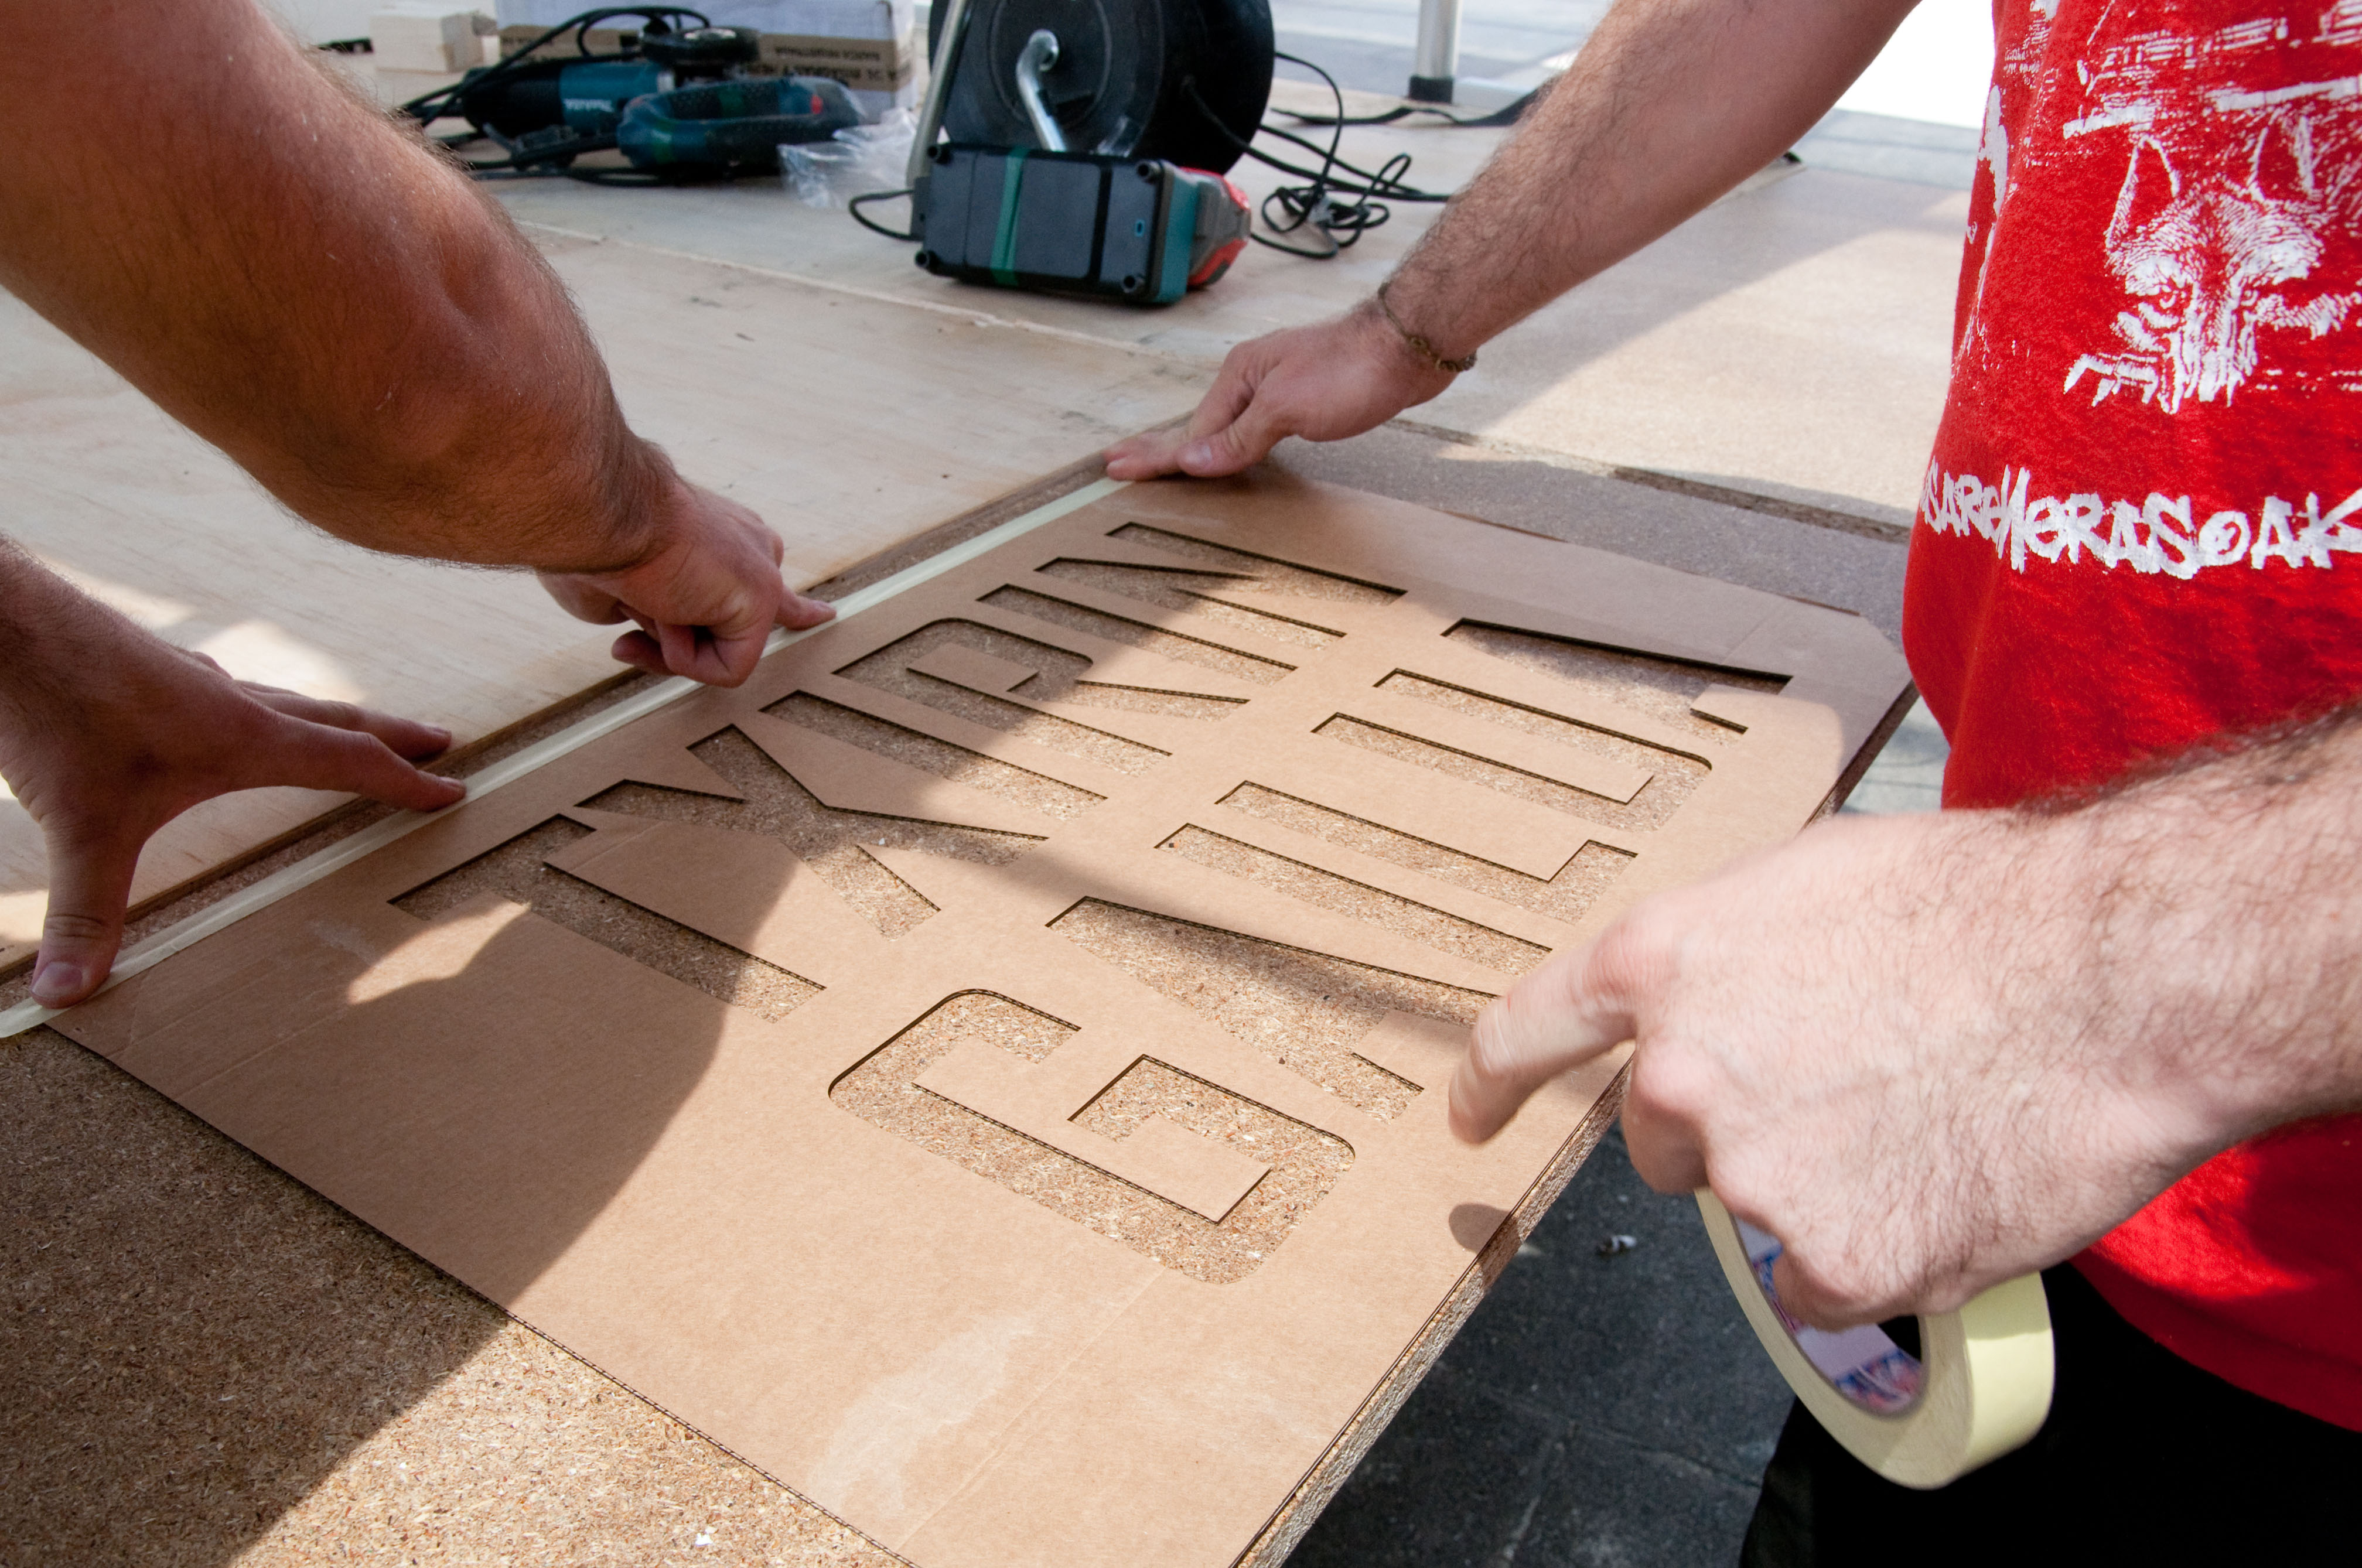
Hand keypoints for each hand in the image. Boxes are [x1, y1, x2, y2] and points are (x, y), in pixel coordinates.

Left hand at [0, 563, 466, 1008]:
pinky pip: (224, 688)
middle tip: (437, 740)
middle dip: (389, 735)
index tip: (451, 789)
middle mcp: (228, 699)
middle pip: (332, 717)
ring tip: (340, 729)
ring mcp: (187, 675)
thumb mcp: (78, 824)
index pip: (347, 761)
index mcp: (242, 736)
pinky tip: (220, 712)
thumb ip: (83, 910)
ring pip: (279, 698)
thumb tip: (69, 993)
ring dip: (322, 717)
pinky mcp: (147, 664)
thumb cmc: (54, 708)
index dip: (403, 780)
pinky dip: (251, 705)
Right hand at [536, 476, 834, 687]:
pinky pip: (726, 668)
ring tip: (642, 590)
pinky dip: (681, 656)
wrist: (600, 511)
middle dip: (681, 642)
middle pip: (739, 625)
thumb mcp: (617, 585)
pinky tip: (668, 607)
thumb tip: (640, 638)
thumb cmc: (591, 540)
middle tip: (647, 606)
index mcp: (724, 535)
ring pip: (719, 651)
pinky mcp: (761, 598)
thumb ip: (643, 612)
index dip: (794, 607)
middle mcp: (751, 547)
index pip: (768, 580)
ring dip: (664, 640)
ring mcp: (760, 571)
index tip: (823, 616)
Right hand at [1103, 301, 1459, 479]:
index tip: (1116, 468)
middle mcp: (1252, 378)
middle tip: (1121, 462)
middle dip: (1160, 448)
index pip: (1191, 430)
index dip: (1155, 456)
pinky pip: (1252, 428)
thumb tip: (1192, 459)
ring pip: (1225, 426)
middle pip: (1198, 424)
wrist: (1408, 347)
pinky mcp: (1304, 399)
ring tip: (1163, 462)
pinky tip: (1229, 451)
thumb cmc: (1351, 369)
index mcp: (1239, 376)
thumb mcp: (1286, 408)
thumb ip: (1238, 437)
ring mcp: (1277, 387)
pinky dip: (1231, 444)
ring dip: (1195, 446)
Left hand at [1448, 810, 2238, 1329]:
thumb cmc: (1985, 907)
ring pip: (1746, 1208)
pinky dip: (1872, 1253)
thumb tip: (1723, 998)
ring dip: (1808, 1186)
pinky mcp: (1823, 1259)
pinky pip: (1819, 1281)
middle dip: (1726, 1128)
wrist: (2112, 978)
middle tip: (1840, 1086)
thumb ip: (1734, 955)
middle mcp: (1678, 1072)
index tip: (1466, 1117)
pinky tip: (1938, 1182)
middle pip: (1657, 1141)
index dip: (1492, 1081)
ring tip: (1913, 1117)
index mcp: (1663, 962)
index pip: (1530, 1030)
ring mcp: (1744, 1173)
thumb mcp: (1814, 882)